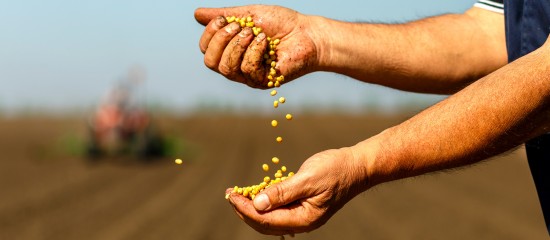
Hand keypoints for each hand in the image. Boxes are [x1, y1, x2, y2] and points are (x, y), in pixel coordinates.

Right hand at [195, 5, 318, 87]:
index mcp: (231, 50)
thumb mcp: (249, 14)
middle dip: (221, 40)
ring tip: (255, 33)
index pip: (206, 49)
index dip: (210, 34)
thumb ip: (225, 15)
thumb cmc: (282, 23)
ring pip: (225, 68)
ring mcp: (248, 76)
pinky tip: (266, 43)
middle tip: (239, 27)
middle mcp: (236, 65)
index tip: (224, 19)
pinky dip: (254, 51)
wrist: (308, 34)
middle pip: (210, 62)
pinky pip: (246, 69)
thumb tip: (197, 14)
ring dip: (237, 46)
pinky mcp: (262, 81)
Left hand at [226, 148, 368, 234]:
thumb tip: (257, 204)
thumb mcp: (308, 179)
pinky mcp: (302, 206)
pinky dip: (264, 202)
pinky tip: (255, 192)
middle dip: (245, 210)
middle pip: (265, 223)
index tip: (231, 196)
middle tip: (229, 194)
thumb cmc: (336, 170)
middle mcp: (302, 222)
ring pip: (270, 218)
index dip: (245, 209)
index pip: (266, 220)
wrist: (357, 166)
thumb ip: (282, 192)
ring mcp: (302, 215)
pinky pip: (278, 209)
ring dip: (252, 206)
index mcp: (304, 219)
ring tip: (236, 194)